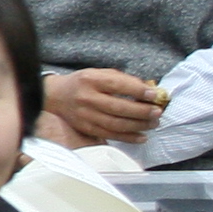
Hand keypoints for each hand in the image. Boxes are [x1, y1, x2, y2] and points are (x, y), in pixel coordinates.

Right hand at [38, 69, 167, 147]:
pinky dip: (128, 138)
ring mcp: (85, 115)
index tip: (153, 94)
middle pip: (118, 107)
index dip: (137, 90)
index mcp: (91, 80)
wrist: (55, 96)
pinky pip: (110, 135)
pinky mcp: (86, 128)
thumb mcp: (98, 73)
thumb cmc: (82, 83)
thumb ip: (121, 79)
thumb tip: (147, 90)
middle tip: (157, 112)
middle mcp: (86, 98)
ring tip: (153, 124)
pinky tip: (142, 137)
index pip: (117, 85)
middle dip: (141, 111)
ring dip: (138, 125)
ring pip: (115, 124)